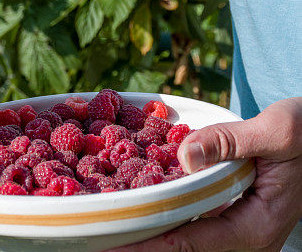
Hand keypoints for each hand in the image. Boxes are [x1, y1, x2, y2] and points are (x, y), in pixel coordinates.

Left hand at [109, 98, 301, 251]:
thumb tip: (184, 155)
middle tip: (98, 234)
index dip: (150, 241)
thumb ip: (230, 143)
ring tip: (108, 221)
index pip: (193, 242)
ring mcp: (236, 225)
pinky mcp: (230, 210)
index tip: (115, 241)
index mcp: (256, 227)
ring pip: (184, 230)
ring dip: (149, 224)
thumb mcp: (275, 131)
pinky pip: (192, 213)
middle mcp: (244, 235)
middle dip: (141, 238)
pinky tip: (138, 196)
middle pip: (182, 243)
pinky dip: (165, 205)